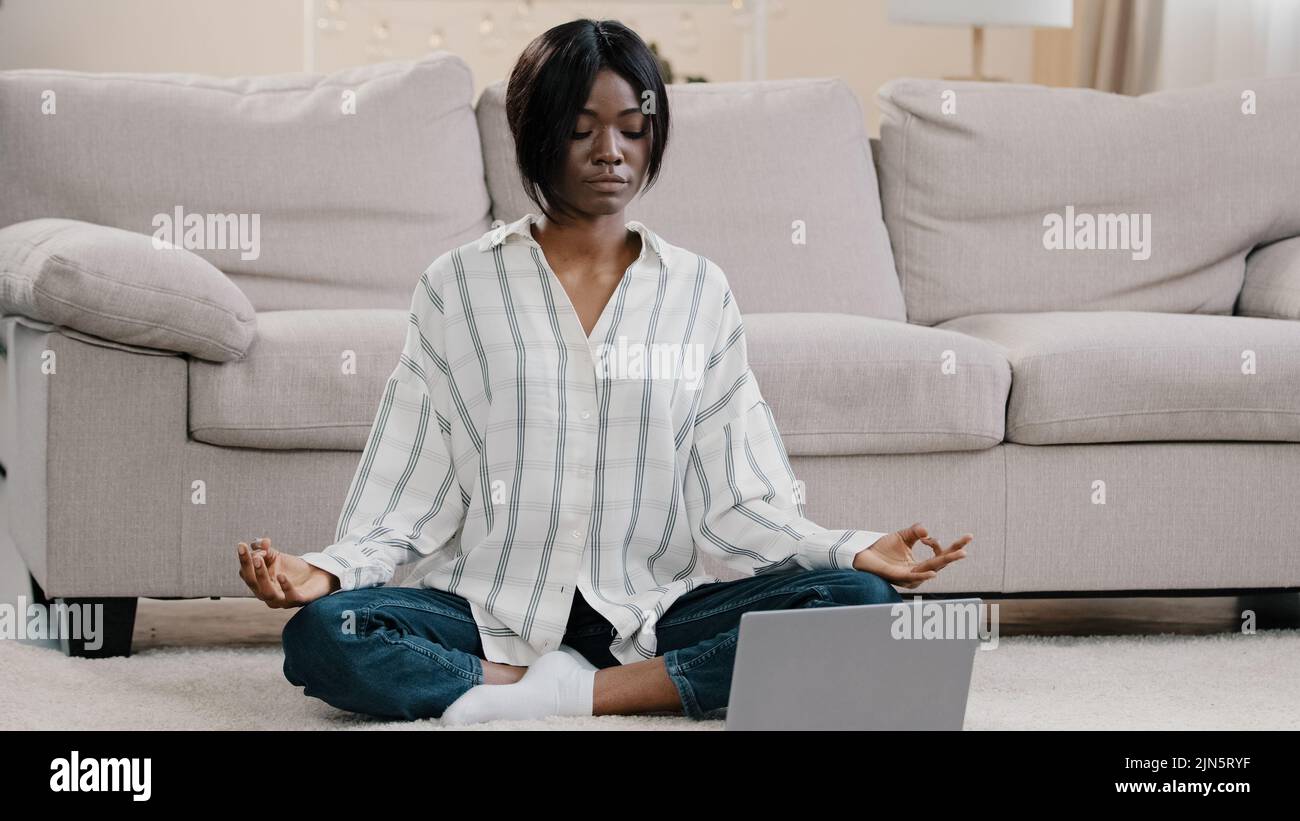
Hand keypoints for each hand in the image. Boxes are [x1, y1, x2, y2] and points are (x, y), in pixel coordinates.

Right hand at [236, 537, 338, 607]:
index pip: (245, 573)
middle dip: (250, 568)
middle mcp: (267, 594)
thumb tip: (262, 543)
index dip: (244, 560)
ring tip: (260, 560)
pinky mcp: (298, 600)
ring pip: (267, 592)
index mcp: (259, 584)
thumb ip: (265, 549)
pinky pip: (290, 596)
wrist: (317, 574)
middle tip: (252, 554)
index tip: (242, 545)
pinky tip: (281, 575)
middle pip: (253, 583)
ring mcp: (281, 600)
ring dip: (262, 576)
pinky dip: (285, 586)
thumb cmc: (292, 567)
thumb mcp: (276, 556)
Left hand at [851, 522, 970, 589]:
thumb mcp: (904, 536)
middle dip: (954, 555)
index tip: (941, 537)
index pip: (941, 556)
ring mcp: (909, 576)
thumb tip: (926, 531)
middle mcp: (918, 572)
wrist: (864, 554)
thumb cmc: (884, 548)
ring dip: (944, 562)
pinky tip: (933, 573)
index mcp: (921, 564)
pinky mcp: (898, 577)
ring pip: (930, 569)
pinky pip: (913, 578)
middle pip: (940, 563)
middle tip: (966, 549)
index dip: (946, 545)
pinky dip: (924, 576)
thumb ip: (916, 532)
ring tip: (959, 554)